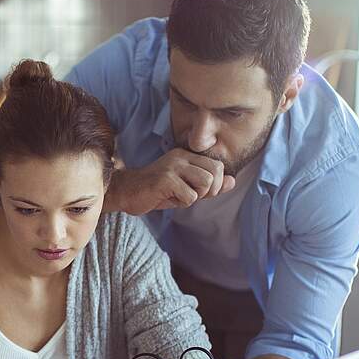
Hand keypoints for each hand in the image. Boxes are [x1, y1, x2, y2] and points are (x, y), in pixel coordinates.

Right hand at [108, 148, 234, 214]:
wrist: (125, 193)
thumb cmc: (155, 192)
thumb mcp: (185, 187)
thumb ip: (208, 185)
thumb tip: (232, 181)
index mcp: (186, 155)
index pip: (217, 166)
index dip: (215, 183)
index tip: (200, 192)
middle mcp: (180, 157)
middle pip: (215, 173)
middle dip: (208, 191)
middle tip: (191, 196)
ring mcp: (173, 167)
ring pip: (205, 183)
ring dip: (195, 197)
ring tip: (179, 197)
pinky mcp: (166, 179)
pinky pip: (190, 196)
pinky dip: (181, 203)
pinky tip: (167, 199)